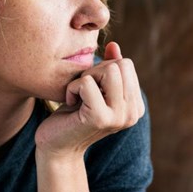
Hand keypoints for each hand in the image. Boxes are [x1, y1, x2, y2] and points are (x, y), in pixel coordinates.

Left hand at [34, 41, 145, 158]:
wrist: (56, 146)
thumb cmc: (73, 114)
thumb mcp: (94, 87)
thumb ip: (108, 68)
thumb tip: (114, 45)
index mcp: (136, 106)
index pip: (126, 64)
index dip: (103, 69)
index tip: (92, 89)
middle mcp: (133, 113)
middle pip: (120, 64)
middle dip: (96, 70)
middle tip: (83, 91)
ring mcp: (119, 117)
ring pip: (109, 70)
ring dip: (86, 77)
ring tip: (79, 95)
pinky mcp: (100, 118)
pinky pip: (87, 83)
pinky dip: (73, 88)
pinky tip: (70, 103)